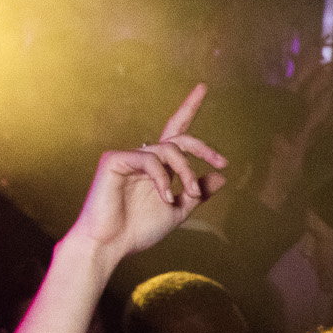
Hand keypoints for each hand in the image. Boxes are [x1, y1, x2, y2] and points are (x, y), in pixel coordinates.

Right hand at [67, 85, 227, 259]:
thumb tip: (222, 176)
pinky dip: (163, 179)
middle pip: (179, 137)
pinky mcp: (114, 161)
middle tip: (222, 162)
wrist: (110, 245)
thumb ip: (198, 192)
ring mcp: (127, 157)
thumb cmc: (138, 230)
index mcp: (158, 166)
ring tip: (189, 195)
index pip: (176, 133)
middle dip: (204, 148)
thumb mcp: (179, 210)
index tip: (203, 87)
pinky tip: (166, 197)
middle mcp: (143, 157)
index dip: (189, 109)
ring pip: (169, 150)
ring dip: (186, 172)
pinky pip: (149, 161)